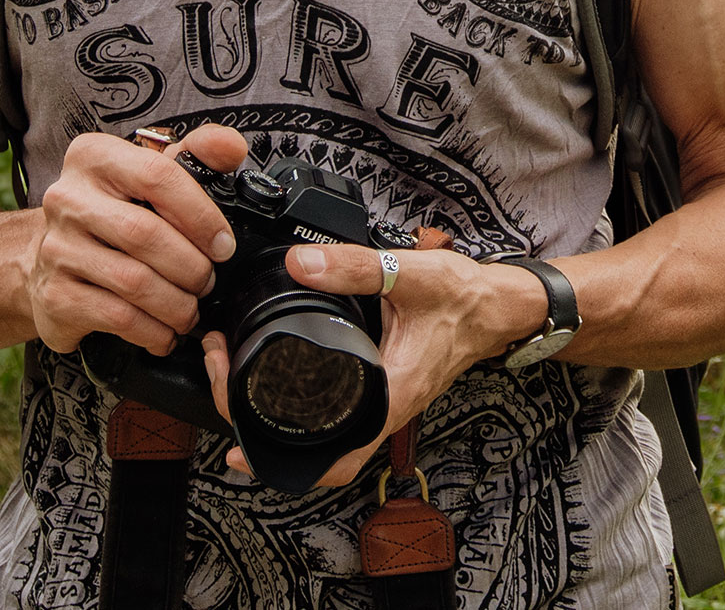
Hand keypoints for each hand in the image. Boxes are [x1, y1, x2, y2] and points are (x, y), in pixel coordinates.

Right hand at [26, 125, 248, 355]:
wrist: (45, 255)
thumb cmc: (114, 210)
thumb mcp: (151, 170)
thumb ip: (197, 152)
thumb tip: (231, 147)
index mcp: (94, 158)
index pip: (158, 176)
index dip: (201, 214)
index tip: (223, 244)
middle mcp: (67, 200)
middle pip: (145, 234)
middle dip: (191, 266)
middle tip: (208, 281)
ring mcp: (56, 249)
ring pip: (133, 282)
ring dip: (176, 303)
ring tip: (191, 309)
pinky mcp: (53, 296)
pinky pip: (117, 317)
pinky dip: (153, 330)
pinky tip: (166, 331)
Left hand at [201, 244, 542, 486]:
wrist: (500, 306)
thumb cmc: (467, 299)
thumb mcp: (412, 276)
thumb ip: (358, 268)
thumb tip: (301, 263)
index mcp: (390, 398)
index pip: (332, 458)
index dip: (279, 460)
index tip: (235, 440)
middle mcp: (385, 411)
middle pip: (316, 454)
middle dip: (259, 428)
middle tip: (223, 377)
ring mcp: (383, 404)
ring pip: (324, 438)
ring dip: (277, 418)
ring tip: (236, 379)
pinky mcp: (382, 389)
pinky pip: (336, 415)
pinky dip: (300, 407)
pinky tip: (278, 382)